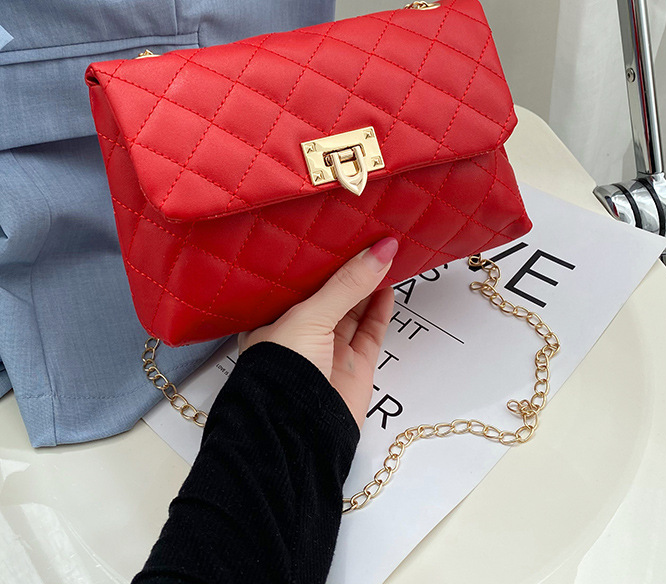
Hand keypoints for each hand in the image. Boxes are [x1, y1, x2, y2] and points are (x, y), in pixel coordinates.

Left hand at [238, 238, 397, 427]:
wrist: (299, 435)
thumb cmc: (284, 370)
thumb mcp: (311, 316)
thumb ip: (348, 284)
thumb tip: (384, 248)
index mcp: (276, 318)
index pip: (302, 280)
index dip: (323, 257)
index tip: (344, 230)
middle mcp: (302, 332)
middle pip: (332, 293)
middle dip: (351, 268)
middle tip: (372, 235)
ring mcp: (330, 350)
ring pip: (355, 309)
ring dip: (370, 284)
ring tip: (387, 252)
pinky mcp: (356, 366)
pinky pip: (372, 331)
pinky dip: (382, 308)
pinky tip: (389, 285)